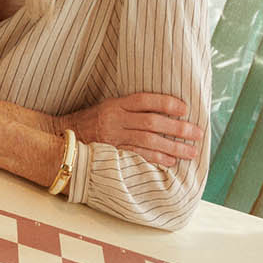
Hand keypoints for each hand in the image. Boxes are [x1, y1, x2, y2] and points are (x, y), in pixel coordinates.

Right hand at [61, 93, 202, 166]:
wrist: (64, 137)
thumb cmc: (91, 120)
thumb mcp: (107, 106)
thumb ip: (130, 108)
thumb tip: (164, 111)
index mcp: (115, 105)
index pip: (144, 100)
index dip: (166, 103)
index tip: (185, 108)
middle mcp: (115, 120)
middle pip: (152, 122)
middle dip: (178, 128)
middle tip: (197, 133)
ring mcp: (114, 138)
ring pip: (149, 141)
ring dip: (173, 147)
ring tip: (191, 151)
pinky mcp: (113, 153)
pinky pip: (138, 156)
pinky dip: (156, 159)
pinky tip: (171, 161)